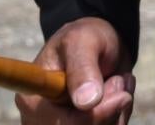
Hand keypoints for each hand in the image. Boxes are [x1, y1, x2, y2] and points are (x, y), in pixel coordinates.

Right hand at [18, 18, 133, 124]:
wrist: (98, 46)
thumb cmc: (84, 39)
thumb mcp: (82, 41)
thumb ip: (82, 68)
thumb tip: (86, 102)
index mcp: (33, 100)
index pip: (62, 124)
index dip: (92, 117)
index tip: (120, 96)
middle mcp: (43, 120)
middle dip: (110, 108)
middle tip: (119, 80)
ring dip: (118, 109)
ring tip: (116, 81)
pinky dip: (121, 113)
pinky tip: (117, 94)